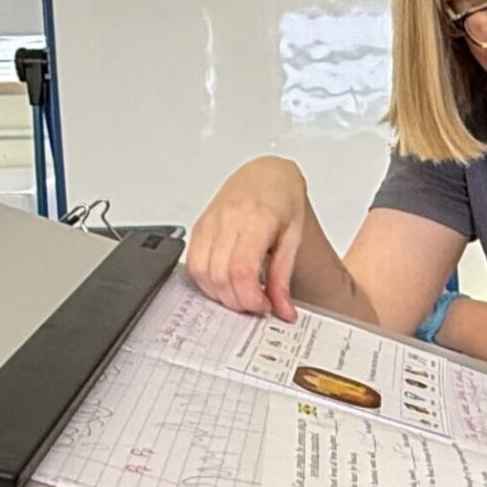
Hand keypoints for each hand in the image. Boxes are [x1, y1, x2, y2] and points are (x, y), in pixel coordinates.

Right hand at [186, 157, 309, 318]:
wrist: (266, 175)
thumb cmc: (282, 200)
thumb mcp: (294, 238)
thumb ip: (284, 277)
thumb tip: (283, 311)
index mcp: (256, 219)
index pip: (242, 270)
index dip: (250, 297)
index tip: (264, 306)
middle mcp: (228, 219)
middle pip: (220, 276)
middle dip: (237, 301)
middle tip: (255, 303)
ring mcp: (209, 223)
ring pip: (201, 273)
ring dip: (219, 294)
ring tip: (241, 293)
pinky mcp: (198, 228)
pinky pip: (193, 264)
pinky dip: (206, 282)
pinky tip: (225, 282)